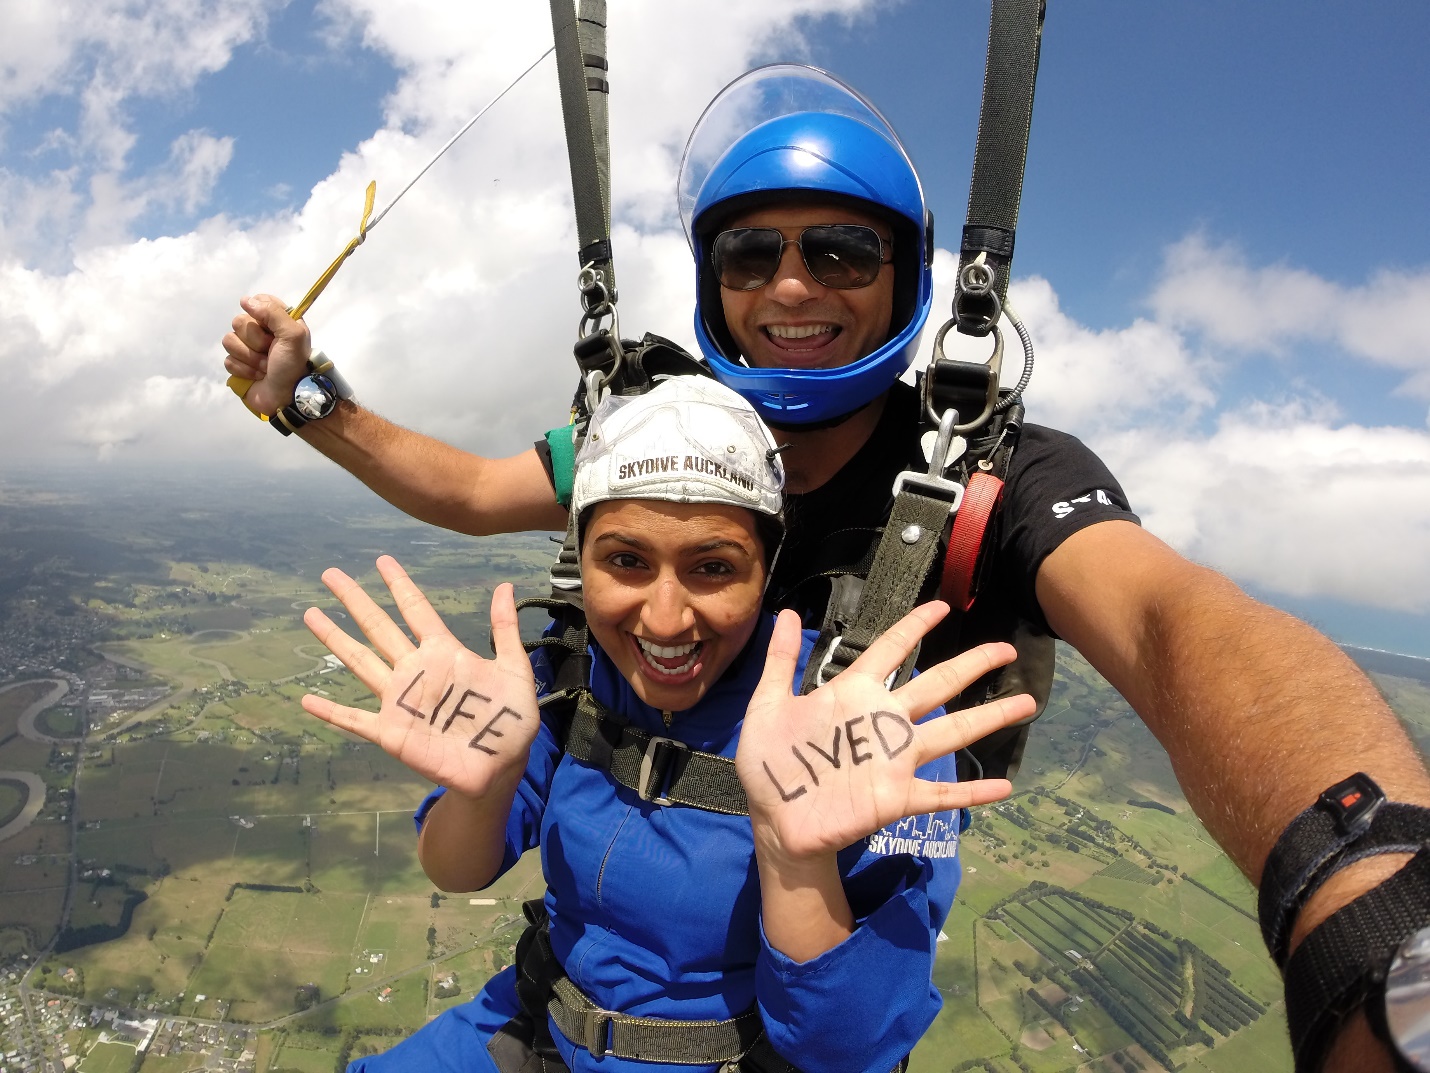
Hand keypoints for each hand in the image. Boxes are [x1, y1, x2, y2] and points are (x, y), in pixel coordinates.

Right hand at [221, 293, 311, 417]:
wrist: (287, 398)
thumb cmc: (294, 365)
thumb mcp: (293, 335)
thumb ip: (273, 312)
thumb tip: (245, 300)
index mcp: (278, 322)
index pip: (258, 302)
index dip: (260, 313)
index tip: (269, 327)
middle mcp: (262, 332)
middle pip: (239, 321)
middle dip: (256, 341)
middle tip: (271, 352)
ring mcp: (247, 349)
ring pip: (229, 340)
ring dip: (251, 358)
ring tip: (266, 367)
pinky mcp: (238, 366)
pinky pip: (228, 360)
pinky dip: (244, 370)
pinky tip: (258, 376)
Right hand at [301, 556, 539, 799]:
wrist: (501, 767)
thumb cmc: (510, 721)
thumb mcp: (514, 670)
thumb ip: (504, 630)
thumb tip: (504, 585)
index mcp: (445, 653)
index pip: (416, 610)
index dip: (399, 585)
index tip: (382, 560)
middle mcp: (416, 671)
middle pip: (379, 627)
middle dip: (355, 600)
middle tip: (331, 574)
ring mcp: (400, 701)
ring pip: (360, 662)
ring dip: (335, 639)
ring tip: (311, 614)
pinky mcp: (391, 732)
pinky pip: (354, 720)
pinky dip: (331, 711)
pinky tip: (307, 700)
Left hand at [736, 603, 1034, 863]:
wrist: (774, 821)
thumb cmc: (771, 764)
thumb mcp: (767, 706)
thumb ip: (779, 661)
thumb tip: (784, 611)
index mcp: (852, 694)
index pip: (890, 650)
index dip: (915, 627)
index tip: (943, 607)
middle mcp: (882, 721)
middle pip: (936, 684)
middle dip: (971, 665)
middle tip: (1006, 648)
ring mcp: (893, 760)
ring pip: (951, 732)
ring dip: (988, 718)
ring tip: (1026, 703)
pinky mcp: (895, 797)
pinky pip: (940, 793)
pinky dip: (972, 792)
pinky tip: (1005, 787)